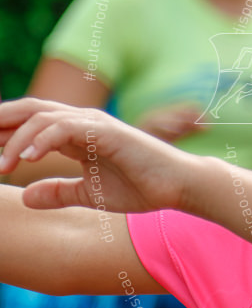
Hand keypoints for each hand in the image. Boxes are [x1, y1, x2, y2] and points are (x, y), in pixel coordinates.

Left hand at [0, 98, 201, 211]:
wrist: (178, 186)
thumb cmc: (141, 187)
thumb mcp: (89, 194)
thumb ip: (58, 192)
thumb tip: (24, 197)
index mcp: (76, 134)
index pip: (29, 125)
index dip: (1, 134)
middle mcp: (82, 122)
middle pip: (27, 110)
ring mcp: (94, 124)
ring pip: (41, 117)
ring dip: (15, 141)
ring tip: (2, 166)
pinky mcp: (107, 131)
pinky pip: (65, 127)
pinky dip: (42, 139)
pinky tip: (28, 158)